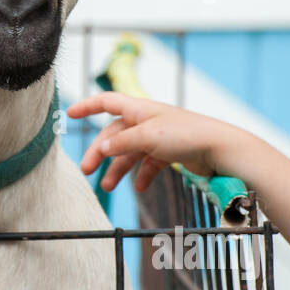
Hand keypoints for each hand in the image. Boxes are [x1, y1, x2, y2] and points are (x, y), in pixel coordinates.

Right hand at [65, 92, 232, 193]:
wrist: (220, 149)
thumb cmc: (186, 135)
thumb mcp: (148, 137)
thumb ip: (122, 142)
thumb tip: (103, 147)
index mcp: (139, 109)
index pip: (107, 102)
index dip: (87, 107)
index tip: (69, 114)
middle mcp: (146, 121)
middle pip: (114, 134)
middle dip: (99, 152)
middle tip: (87, 170)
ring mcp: (158, 138)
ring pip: (129, 153)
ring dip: (117, 169)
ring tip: (107, 187)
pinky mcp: (169, 153)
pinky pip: (148, 164)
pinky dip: (141, 175)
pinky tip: (139, 187)